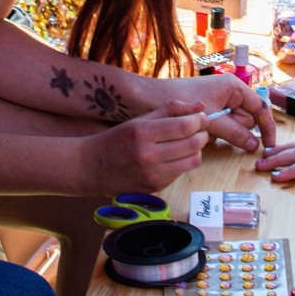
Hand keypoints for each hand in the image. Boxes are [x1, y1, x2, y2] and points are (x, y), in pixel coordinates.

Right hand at [84, 100, 210, 193]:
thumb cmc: (118, 139)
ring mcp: (152, 175)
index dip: (200, 120)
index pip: (184, 127)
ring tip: (188, 142)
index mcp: (142, 133)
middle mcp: (148, 156)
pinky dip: (183, 162)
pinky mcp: (155, 188)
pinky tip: (172, 156)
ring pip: (193, 161)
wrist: (91, 167)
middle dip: (202, 134)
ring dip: (196, 149)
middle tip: (200, 128)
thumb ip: (172, 110)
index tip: (203, 116)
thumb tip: (201, 107)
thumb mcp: (140, 119)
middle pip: (193, 144)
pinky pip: (181, 172)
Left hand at [156, 75, 275, 150]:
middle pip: (247, 119)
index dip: (267, 128)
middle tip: (218, 131)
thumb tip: (254, 145)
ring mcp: (219, 103)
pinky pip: (220, 128)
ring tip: (206, 130)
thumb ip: (234, 132)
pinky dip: (213, 134)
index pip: (260, 108)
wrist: (148, 98)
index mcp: (234, 87)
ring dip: (223, 134)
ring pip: (233, 126)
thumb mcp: (211, 119)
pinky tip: (200, 132)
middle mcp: (230, 93)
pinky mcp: (209, 112)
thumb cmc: (181, 101)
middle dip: (237, 130)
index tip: (270, 146)